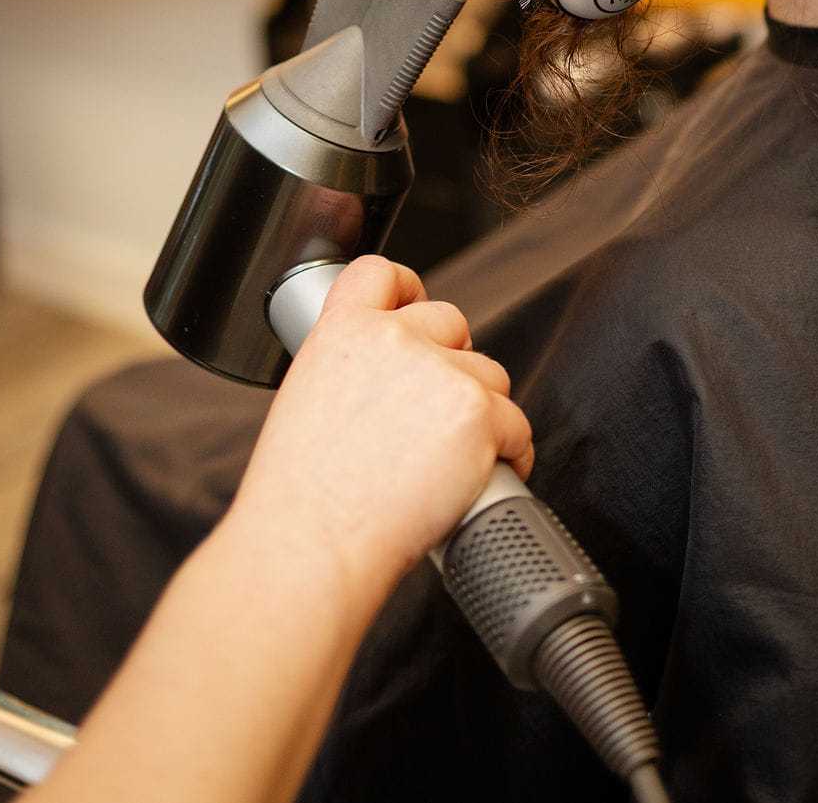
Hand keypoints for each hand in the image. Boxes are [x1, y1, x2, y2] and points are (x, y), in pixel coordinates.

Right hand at [227, 257, 533, 609]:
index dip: (406, 289)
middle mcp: (393, 339)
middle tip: (437, 413)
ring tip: (457, 456)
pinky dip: (511, 451)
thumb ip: (348, 369)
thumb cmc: (301, 496)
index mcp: (343, 330)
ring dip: (483, 409)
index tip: (416, 310)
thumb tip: (384, 381)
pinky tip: (489, 472)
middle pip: (451, 323)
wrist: (313, 544)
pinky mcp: (478, 414)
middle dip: (452, 362)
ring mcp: (441, 374)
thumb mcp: (306, 400)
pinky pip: (517, 425)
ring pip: (489, 375)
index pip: (381, 273)